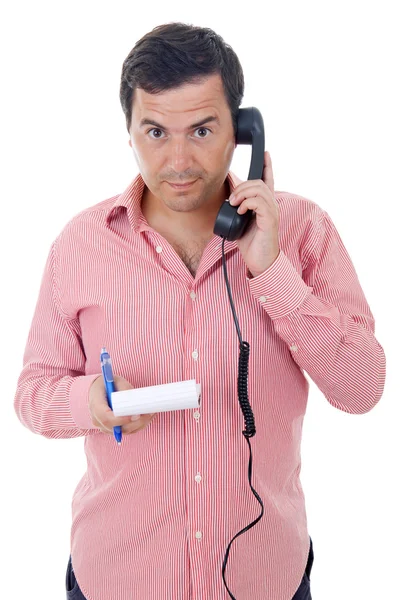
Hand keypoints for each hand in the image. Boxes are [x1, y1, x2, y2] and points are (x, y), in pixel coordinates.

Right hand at [89, 375, 156, 434]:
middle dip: (135, 422)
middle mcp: (98, 420)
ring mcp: (105, 427)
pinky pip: (128, 430)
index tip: (134, 415)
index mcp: (95, 406)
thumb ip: (124, 389)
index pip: (106, 418)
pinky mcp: (114, 430)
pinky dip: (139, 425)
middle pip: (116, 428)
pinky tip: (148, 416)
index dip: (120, 420)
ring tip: (151, 412)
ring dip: (140, 423)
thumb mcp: (114, 381)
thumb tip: (135, 398)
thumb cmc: (106, 385)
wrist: (97, 391)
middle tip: (148, 413)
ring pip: (124, 431)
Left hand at [228, 151, 279, 276]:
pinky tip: (240, 211)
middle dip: (242, 185)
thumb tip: (229, 193)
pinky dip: (247, 203)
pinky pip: (259, 202)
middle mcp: (271, 205)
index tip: (266, 153)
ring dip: (243, 194)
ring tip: (234, 204)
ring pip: (259, 189)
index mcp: (265, 204)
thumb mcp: (240, 220)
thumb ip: (237, 206)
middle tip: (231, 199)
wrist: (259, 261)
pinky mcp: (270, 220)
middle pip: (259, 182)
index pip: (268, 180)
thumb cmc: (250, 242)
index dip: (267, 166)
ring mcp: (272, 212)